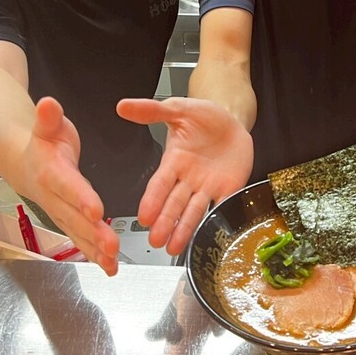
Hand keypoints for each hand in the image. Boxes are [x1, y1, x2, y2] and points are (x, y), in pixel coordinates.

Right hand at [18, 97, 119, 274]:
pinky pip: (80, 239)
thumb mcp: (47, 125)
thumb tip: (48, 104)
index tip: (96, 208)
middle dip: (93, 233)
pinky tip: (109, 266)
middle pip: (74, 217)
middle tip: (111, 245)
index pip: (67, 186)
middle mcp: (55, 196)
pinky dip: (94, 254)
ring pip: (77, 233)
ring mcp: (60, 211)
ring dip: (95, 250)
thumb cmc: (42, 142)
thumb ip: (48, 117)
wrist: (22, 162)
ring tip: (112, 264)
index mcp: (51, 171)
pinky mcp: (68, 220)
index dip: (80, 197)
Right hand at [116, 96, 253, 255]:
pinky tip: (210, 232)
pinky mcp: (228, 188)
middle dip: (165, 223)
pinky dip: (217, 218)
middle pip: (174, 204)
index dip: (152, 200)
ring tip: (173, 248)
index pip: (159, 184)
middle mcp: (188, 179)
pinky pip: (222, 204)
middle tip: (155, 240)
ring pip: (194, 211)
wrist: (231, 119)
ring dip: (183, 230)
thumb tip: (123, 106)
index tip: (143, 216)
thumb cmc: (204, 117)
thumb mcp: (179, 109)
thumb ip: (153, 110)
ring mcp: (207, 186)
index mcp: (174, 161)